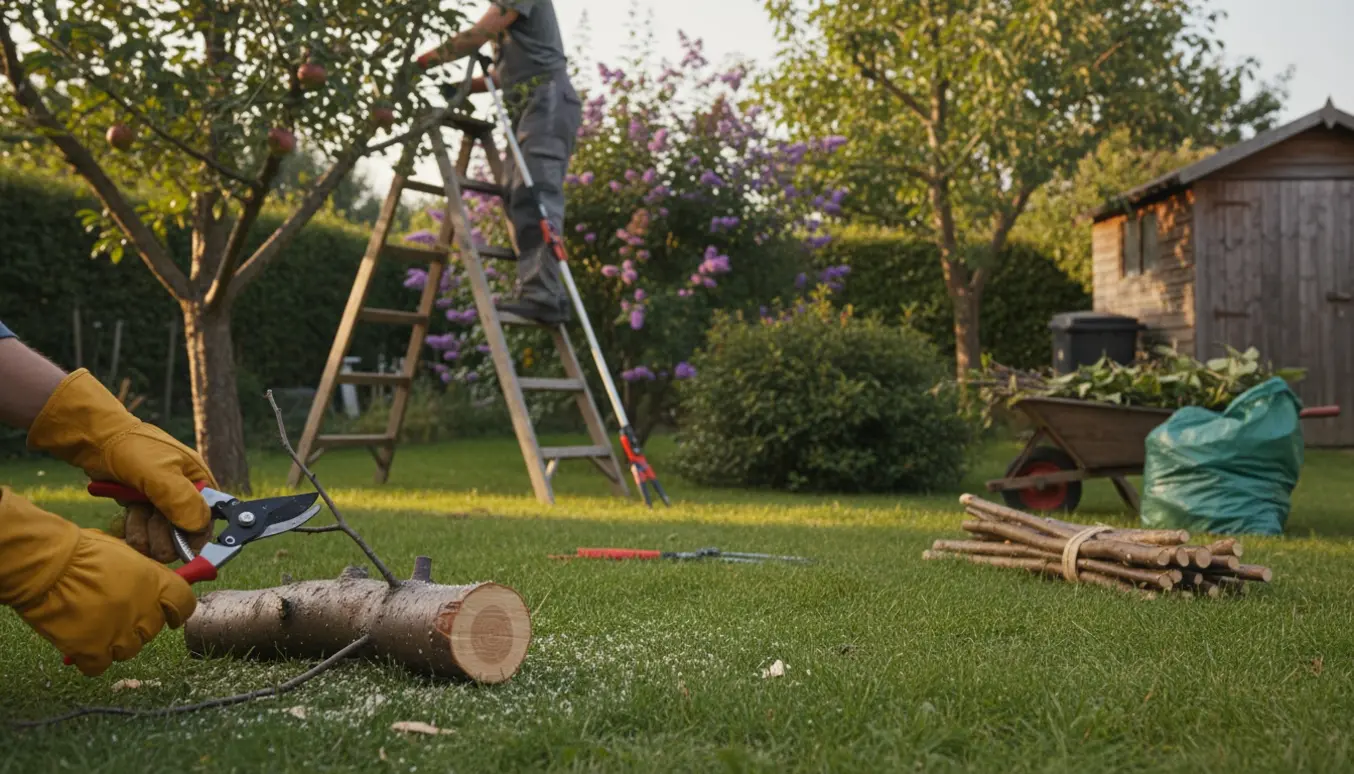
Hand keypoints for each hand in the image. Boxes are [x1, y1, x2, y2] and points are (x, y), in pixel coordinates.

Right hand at [0, 488, 195, 676]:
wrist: (45, 565)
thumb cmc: (80, 552)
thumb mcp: (124, 553)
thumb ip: (143, 573)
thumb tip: (151, 584)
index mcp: (155, 583)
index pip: (184, 604)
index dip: (176, 610)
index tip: (169, 613)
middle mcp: (144, 610)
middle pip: (153, 630)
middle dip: (138, 624)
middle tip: (116, 613)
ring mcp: (119, 633)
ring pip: (129, 650)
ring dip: (116, 642)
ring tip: (95, 625)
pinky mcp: (92, 650)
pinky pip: (100, 666)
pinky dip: (91, 659)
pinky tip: (80, 644)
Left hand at [27, 369, 215, 559]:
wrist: (96, 440)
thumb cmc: (132, 448)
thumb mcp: (160, 472)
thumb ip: (181, 500)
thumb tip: (199, 527)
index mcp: (199, 482)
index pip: (207, 520)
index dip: (194, 536)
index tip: (178, 547)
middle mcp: (184, 494)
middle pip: (182, 534)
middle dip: (163, 534)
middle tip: (149, 518)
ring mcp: (161, 502)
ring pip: (159, 537)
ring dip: (144, 531)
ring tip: (134, 512)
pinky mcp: (142, 508)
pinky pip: (142, 532)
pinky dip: (133, 529)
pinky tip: (126, 516)